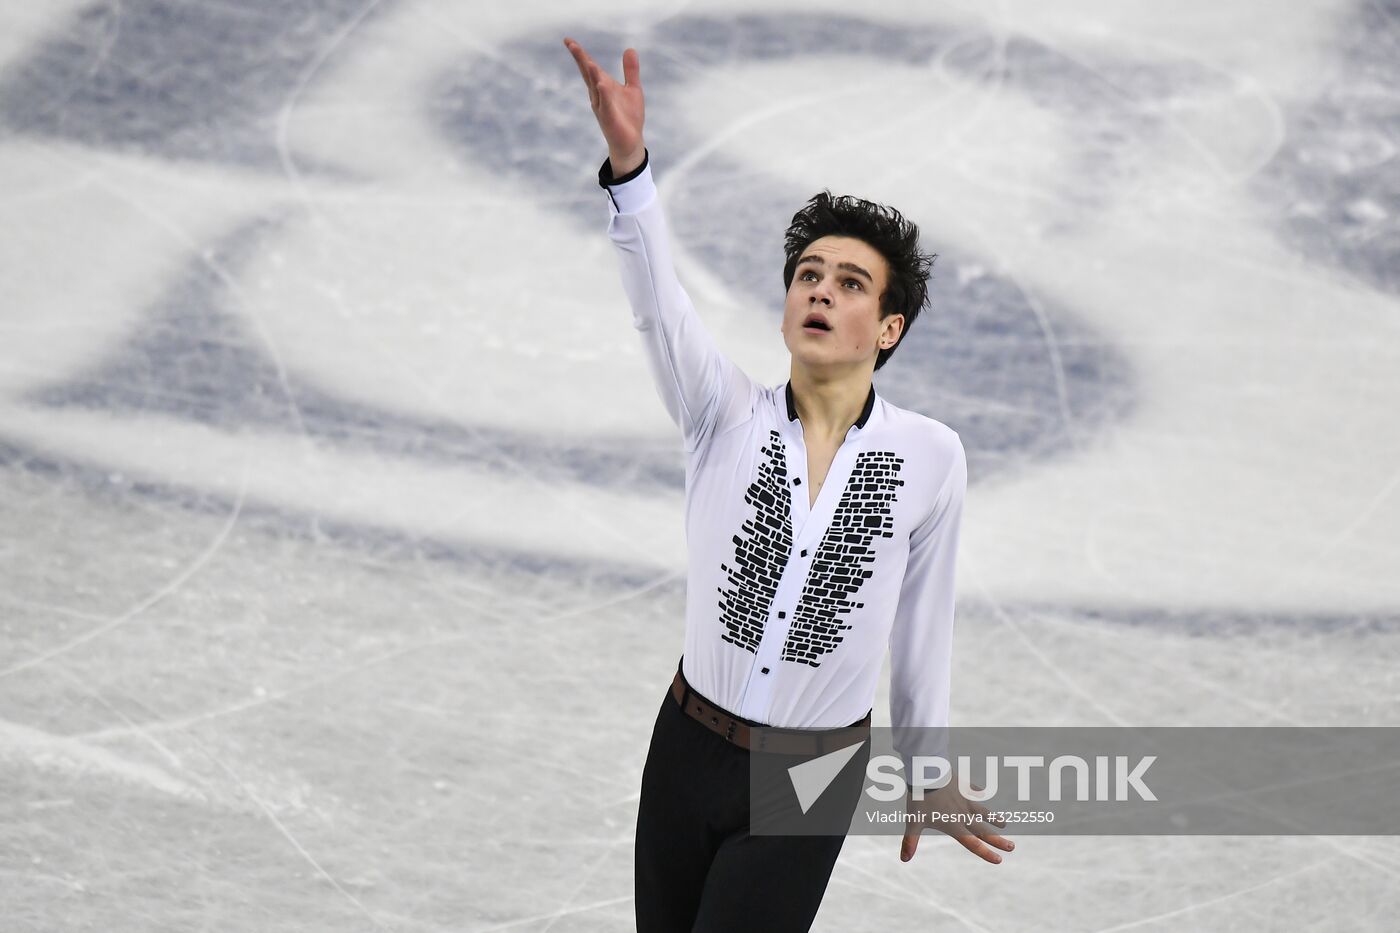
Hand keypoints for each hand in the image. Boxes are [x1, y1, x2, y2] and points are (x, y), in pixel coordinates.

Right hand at [562, 37, 645, 175]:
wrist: (631, 142)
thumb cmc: (629, 116)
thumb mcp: (633, 89)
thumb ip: (630, 70)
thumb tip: (630, 49)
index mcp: (602, 87)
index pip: (590, 68)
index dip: (581, 54)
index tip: (569, 40)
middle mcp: (598, 95)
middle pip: (588, 74)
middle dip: (580, 60)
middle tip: (571, 44)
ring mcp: (602, 107)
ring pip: (595, 88)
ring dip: (592, 75)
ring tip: (589, 62)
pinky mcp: (609, 119)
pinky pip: (606, 104)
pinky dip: (604, 94)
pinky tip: (602, 84)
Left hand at [899, 782, 1014, 864]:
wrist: (928, 772)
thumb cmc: (920, 798)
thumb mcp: (914, 821)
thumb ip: (910, 841)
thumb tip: (903, 860)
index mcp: (954, 825)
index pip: (973, 844)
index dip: (986, 853)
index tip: (1000, 860)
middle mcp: (964, 815)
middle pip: (984, 830)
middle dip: (998, 840)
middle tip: (1013, 847)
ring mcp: (966, 800)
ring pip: (983, 811)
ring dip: (994, 818)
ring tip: (1004, 824)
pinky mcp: (964, 786)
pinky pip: (974, 791)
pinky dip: (978, 792)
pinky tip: (982, 792)